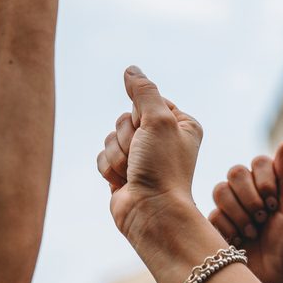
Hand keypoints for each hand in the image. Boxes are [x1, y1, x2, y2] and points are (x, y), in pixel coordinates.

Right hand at [97, 66, 203, 241]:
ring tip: (135, 172)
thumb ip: (144, 91)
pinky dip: (109, 168)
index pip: (147, 101)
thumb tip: (131, 70)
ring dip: (118, 154)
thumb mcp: (159, 120)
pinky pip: (102, 156)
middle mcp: (161, 139)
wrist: (151, 213)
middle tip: (143, 156)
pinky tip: (124, 181)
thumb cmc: (163, 168)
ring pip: (110, 137)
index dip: (142, 115)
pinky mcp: (123, 172)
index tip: (154, 133)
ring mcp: (141, 157)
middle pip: (125, 118)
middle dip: (127, 137)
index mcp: (179, 124)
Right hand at [207, 144, 282, 282]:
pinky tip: (239, 244)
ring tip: (251, 232)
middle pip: (235, 172)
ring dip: (239, 213)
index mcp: (268, 188)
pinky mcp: (214, 228)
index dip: (264, 180)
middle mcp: (247, 195)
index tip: (274, 203)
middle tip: (263, 218)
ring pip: (220, 190)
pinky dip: (229, 229)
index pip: (257, 162)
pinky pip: (212, 214)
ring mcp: (229, 211)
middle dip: (250, 197)